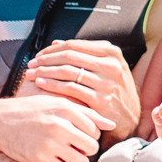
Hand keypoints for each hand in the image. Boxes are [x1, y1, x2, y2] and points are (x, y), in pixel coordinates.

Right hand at [0, 93, 113, 161]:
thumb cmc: (31, 111)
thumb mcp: (57, 104)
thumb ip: (86, 113)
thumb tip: (112, 124)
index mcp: (65, 108)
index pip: (95, 129)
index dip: (90, 134)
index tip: (78, 134)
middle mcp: (59, 125)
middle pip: (91, 146)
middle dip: (86, 149)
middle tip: (74, 146)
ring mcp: (50, 143)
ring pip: (82, 161)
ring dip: (77, 161)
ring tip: (66, 154)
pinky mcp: (40, 159)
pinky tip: (57, 160)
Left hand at [23, 39, 139, 140]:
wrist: (130, 118)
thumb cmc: (113, 90)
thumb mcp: (106, 67)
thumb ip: (83, 54)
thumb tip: (55, 43)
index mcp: (111, 52)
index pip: (74, 45)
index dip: (53, 49)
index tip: (39, 55)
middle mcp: (111, 65)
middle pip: (69, 57)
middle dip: (46, 60)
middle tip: (31, 64)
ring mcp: (107, 83)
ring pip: (67, 72)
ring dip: (45, 72)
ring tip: (32, 74)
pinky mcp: (101, 100)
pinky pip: (70, 89)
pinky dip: (52, 85)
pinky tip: (41, 85)